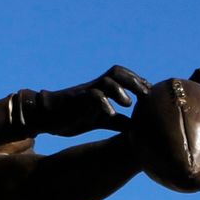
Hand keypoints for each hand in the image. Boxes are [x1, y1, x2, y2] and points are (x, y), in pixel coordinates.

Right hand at [24, 66, 150, 136]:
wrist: (47, 116)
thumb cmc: (73, 116)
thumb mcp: (98, 120)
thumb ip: (117, 121)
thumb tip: (136, 127)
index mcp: (102, 89)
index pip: (124, 77)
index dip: (139, 82)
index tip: (152, 92)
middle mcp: (96, 86)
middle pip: (117, 72)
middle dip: (134, 81)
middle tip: (146, 93)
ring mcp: (86, 92)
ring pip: (106, 81)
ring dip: (120, 90)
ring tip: (128, 104)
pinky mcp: (77, 100)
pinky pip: (92, 96)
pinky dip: (103, 103)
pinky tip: (110, 114)